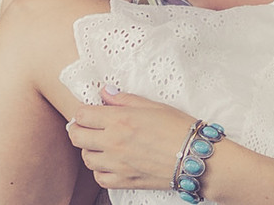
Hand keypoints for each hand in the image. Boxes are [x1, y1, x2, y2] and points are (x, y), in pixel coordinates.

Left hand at [66, 87, 193, 189]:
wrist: (196, 157)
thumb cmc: (179, 128)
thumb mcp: (154, 106)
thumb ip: (124, 100)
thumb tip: (104, 93)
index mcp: (120, 119)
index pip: (82, 115)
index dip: (83, 111)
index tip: (89, 111)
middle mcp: (113, 142)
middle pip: (77, 136)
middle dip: (79, 128)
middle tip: (88, 126)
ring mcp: (116, 164)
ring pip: (86, 158)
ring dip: (89, 149)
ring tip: (101, 143)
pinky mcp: (124, 181)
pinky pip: (99, 178)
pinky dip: (100, 170)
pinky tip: (110, 162)